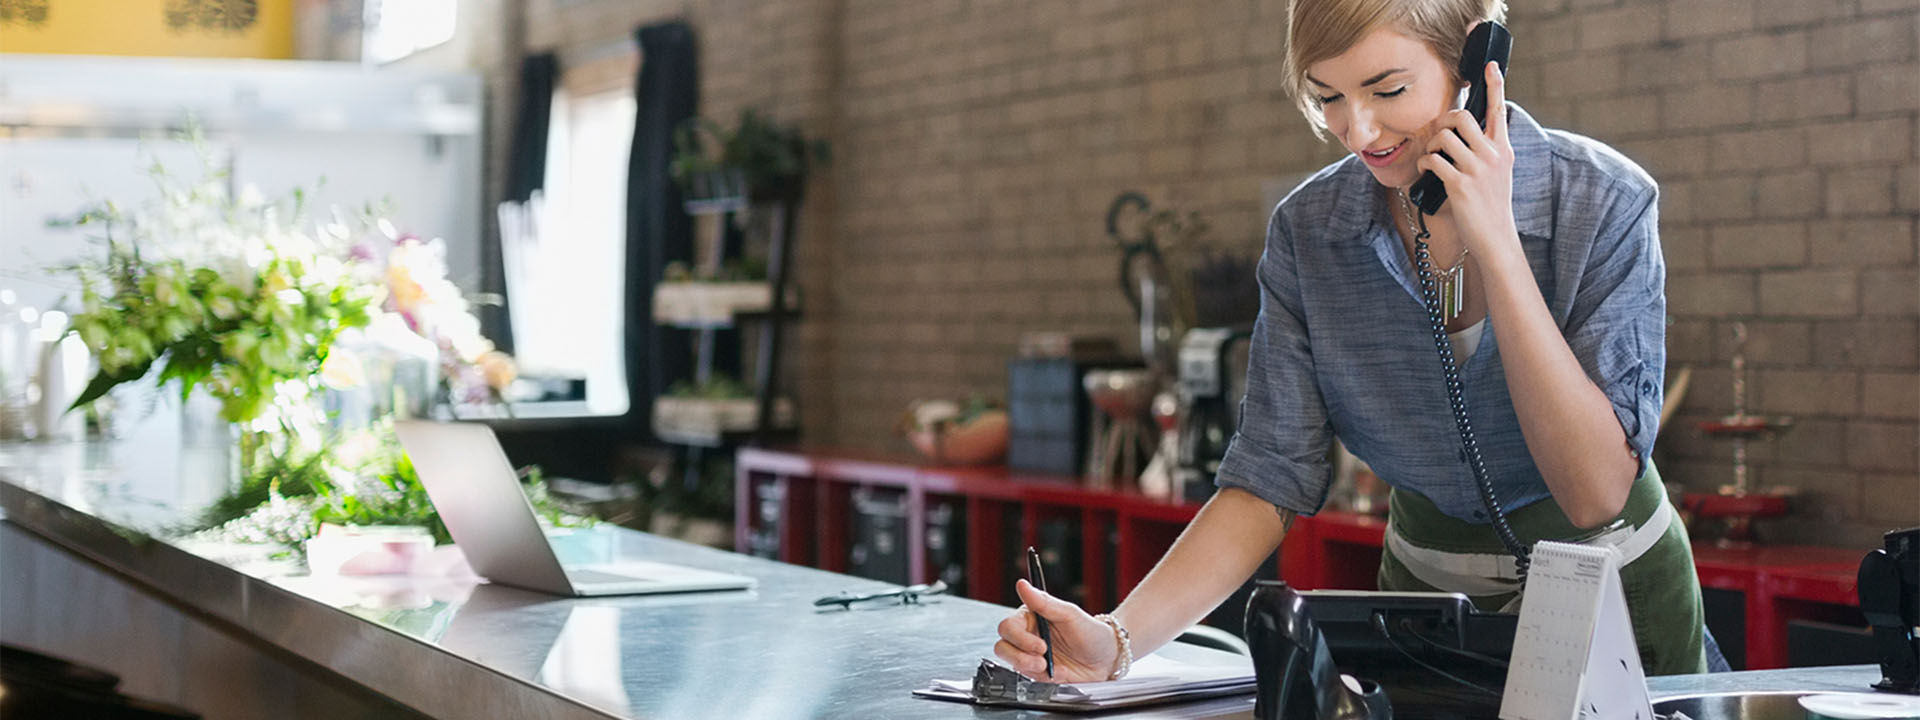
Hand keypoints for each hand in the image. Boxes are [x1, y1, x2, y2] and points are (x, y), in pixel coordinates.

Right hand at [993, 579, 1119, 681]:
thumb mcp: (1070, 614)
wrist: (1108, 659)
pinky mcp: (1038, 674)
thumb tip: (1022, 584)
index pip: (1008, 627)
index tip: (1041, 645)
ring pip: (1012, 664)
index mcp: (1031, 618)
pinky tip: (1060, 673)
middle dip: (1020, 656)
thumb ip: (1044, 602)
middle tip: (1041, 660)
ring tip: (1050, 668)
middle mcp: (1027, 637)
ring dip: (1030, 668)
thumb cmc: (1091, 632)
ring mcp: (1031, 657)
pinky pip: (1029, 680)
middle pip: (1002, 647)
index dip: (1019, 638)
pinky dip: (1044, 679)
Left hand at [1415, 60, 1518, 262]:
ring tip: (1433, 157)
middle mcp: (1493, 155)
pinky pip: (1433, 161)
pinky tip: (1427, 171)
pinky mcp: (1460, 185)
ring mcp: (1477, 169)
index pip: (1499, 110)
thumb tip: (1462, 132)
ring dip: (1431, 145)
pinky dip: (1424, 163)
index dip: (1495, 85)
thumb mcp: (1497, 172)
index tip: (1490, 66)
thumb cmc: (1491, 204)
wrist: (1495, 236)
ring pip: (1444, 137)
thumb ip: (1486, 150)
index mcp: (1503, 149)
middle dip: (1444, 122)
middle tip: (1439, 135)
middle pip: (1462, 118)